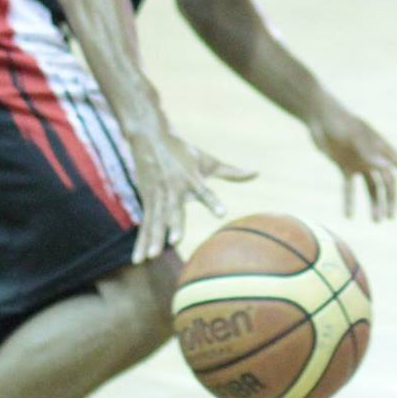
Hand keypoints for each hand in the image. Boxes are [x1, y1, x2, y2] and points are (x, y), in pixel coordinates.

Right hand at [126, 123, 256, 263]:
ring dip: (153, 238)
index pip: (205, 191)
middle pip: (174, 209)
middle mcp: (174, 189)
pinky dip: (142, 241)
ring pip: (156, 220)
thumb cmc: (183, 151)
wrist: (150, 137)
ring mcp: (158, 196)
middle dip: (173, 225)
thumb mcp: (207, 161)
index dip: (212, 202)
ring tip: (152, 256)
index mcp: (191, 178)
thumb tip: (257, 173)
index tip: (222, 214)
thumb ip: (231, 171)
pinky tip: (139, 260)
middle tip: (175, 241)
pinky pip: (146, 225)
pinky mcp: (147, 202)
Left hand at [309, 105, 396, 222]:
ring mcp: (359, 162)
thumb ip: (368, 152)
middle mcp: (373, 156)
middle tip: (388, 217)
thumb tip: (386, 167)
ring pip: (372, 187)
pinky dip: (350, 200)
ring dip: (374, 203)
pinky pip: (350, 187)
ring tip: (376, 221)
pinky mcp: (344, 166)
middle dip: (390, 199)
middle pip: (387, 182)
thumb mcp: (353, 137)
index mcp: (380, 147)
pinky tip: (349, 215)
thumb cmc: (339, 122)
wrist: (319, 117)